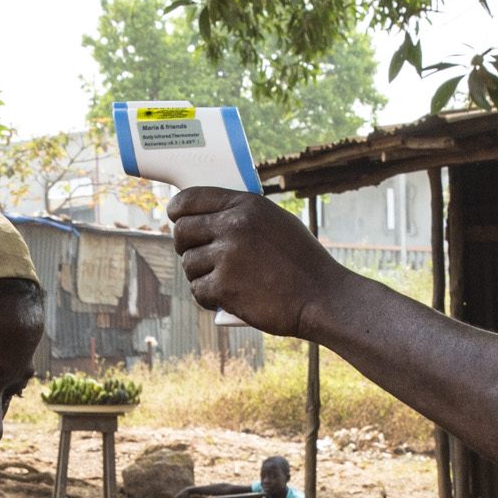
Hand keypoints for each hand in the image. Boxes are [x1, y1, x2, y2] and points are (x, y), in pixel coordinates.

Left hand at [167, 189, 345, 336]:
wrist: (322, 297)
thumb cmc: (303, 263)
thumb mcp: (277, 223)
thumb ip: (245, 217)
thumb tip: (212, 216)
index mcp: (246, 205)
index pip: (192, 198)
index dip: (177, 210)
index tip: (175, 217)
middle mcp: (234, 226)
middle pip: (182, 231)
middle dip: (185, 245)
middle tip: (199, 257)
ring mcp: (227, 257)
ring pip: (189, 264)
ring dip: (199, 275)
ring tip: (223, 282)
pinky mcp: (225, 287)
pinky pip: (198, 290)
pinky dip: (208, 298)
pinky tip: (224, 299)